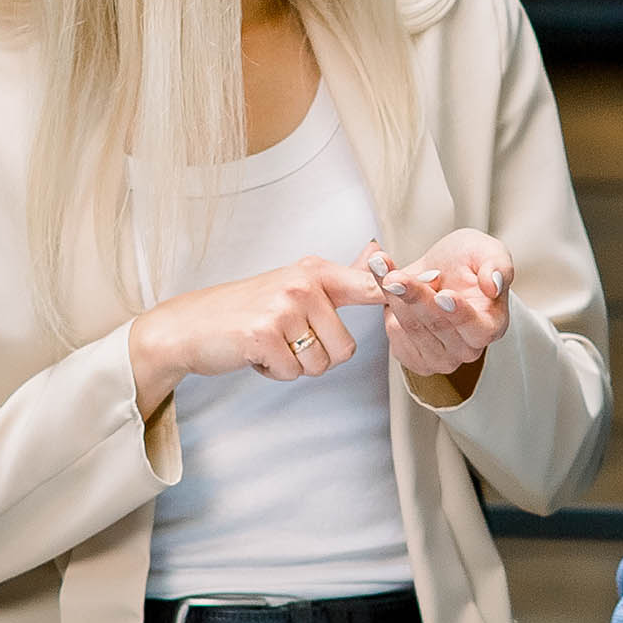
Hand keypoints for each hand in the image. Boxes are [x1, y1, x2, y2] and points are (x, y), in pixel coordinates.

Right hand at [126, 255, 387, 409]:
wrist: (187, 327)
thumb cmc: (245, 309)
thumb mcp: (295, 285)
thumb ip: (342, 275)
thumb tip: (378, 249)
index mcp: (314, 272)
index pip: (369, 283)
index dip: (399, 290)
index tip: (434, 281)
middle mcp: (302, 284)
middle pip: (345, 349)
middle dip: (317, 357)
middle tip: (286, 339)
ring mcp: (282, 307)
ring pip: (320, 365)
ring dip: (295, 366)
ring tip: (270, 344)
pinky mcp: (263, 334)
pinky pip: (292, 372)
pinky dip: (274, 372)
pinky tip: (255, 353)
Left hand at [359, 231, 512, 394]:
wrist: (441, 268)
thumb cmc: (468, 260)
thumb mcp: (487, 250)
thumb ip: (498, 265)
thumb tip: (494, 286)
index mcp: (492, 326)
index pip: (477, 329)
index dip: (459, 314)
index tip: (443, 296)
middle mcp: (467, 349)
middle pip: (437, 325)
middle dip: (414, 295)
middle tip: (393, 275)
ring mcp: (439, 358)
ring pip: (410, 327)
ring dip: (393, 294)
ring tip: (382, 264)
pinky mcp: (412, 357)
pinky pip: (393, 332)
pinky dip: (385, 302)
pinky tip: (386, 280)